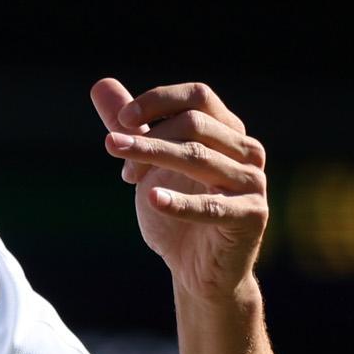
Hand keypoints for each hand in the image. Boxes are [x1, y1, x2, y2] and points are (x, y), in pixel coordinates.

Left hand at [90, 79, 268, 301]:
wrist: (197, 269)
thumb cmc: (176, 211)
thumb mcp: (148, 164)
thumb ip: (131, 127)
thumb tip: (101, 84)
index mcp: (227, 131)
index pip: (198, 96)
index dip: (158, 101)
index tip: (123, 120)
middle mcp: (246, 151)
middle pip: (195, 124)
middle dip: (149, 138)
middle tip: (116, 156)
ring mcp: (253, 182)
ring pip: (199, 158)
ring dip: (154, 159)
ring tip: (123, 172)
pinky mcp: (252, 216)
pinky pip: (213, 204)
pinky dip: (180, 201)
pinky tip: (152, 199)